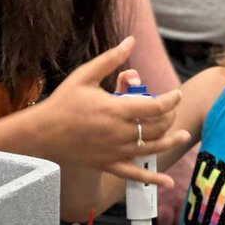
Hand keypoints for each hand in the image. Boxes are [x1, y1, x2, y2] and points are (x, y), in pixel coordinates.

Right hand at [37, 37, 190, 185]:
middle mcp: (119, 133)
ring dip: (170, 141)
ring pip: (152, 149)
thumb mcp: (85, 75)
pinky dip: (154, 180)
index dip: (171, 100)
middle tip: (170, 109)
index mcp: (115, 109)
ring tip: (183, 134)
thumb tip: (131, 40)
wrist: (42, 133)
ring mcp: (115, 151)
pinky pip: (135, 175)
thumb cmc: (63, 102)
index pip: (155, 106)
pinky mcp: (109, 164)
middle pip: (157, 127)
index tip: (176, 94)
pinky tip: (168, 183)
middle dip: (169, 116)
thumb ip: (111, 59)